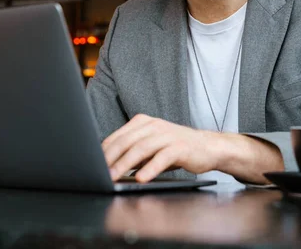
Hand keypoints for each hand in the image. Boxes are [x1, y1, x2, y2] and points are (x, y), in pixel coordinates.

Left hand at [102, 114, 219, 182]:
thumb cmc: (175, 148)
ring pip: (141, 148)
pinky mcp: (180, 147)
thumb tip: (109, 165)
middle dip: (110, 158)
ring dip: (125, 163)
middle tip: (99, 172)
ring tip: (114, 176)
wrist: (207, 146)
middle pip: (126, 141)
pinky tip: (142, 178)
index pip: (118, 136)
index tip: (92, 164)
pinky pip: (162, 157)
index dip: (104, 151)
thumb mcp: (151, 146)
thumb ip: (132, 151)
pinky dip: (150, 168)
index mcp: (143, 123)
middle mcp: (153, 125)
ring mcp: (167, 135)